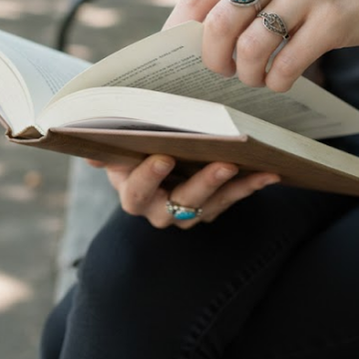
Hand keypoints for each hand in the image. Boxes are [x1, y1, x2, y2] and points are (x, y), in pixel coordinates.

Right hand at [87, 156, 279, 228]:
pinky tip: (269, 172)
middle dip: (204, 184)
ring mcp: (188, 211)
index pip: (137, 193)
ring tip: (257, 170)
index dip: (148, 177)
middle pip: (181, 204)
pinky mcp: (212, 205)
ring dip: (236, 188)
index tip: (164, 157)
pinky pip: (232, 198)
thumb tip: (89, 152)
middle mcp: (160, 210)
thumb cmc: (130, 148)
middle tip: (223, 163)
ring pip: (213, 204)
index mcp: (132, 194)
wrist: (147, 159)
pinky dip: (251, 185)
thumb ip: (105, 150)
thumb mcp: (115, 147)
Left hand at [164, 0, 358, 92]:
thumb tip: (189, 39)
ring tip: (257, 78)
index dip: (178, 30)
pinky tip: (282, 80)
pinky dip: (277, 81)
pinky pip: (287, 64)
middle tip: (223, 70)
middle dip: (213, 60)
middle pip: (218, 24)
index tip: (174, 56)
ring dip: (248, 75)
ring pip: (251, 49)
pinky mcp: (333, 18)